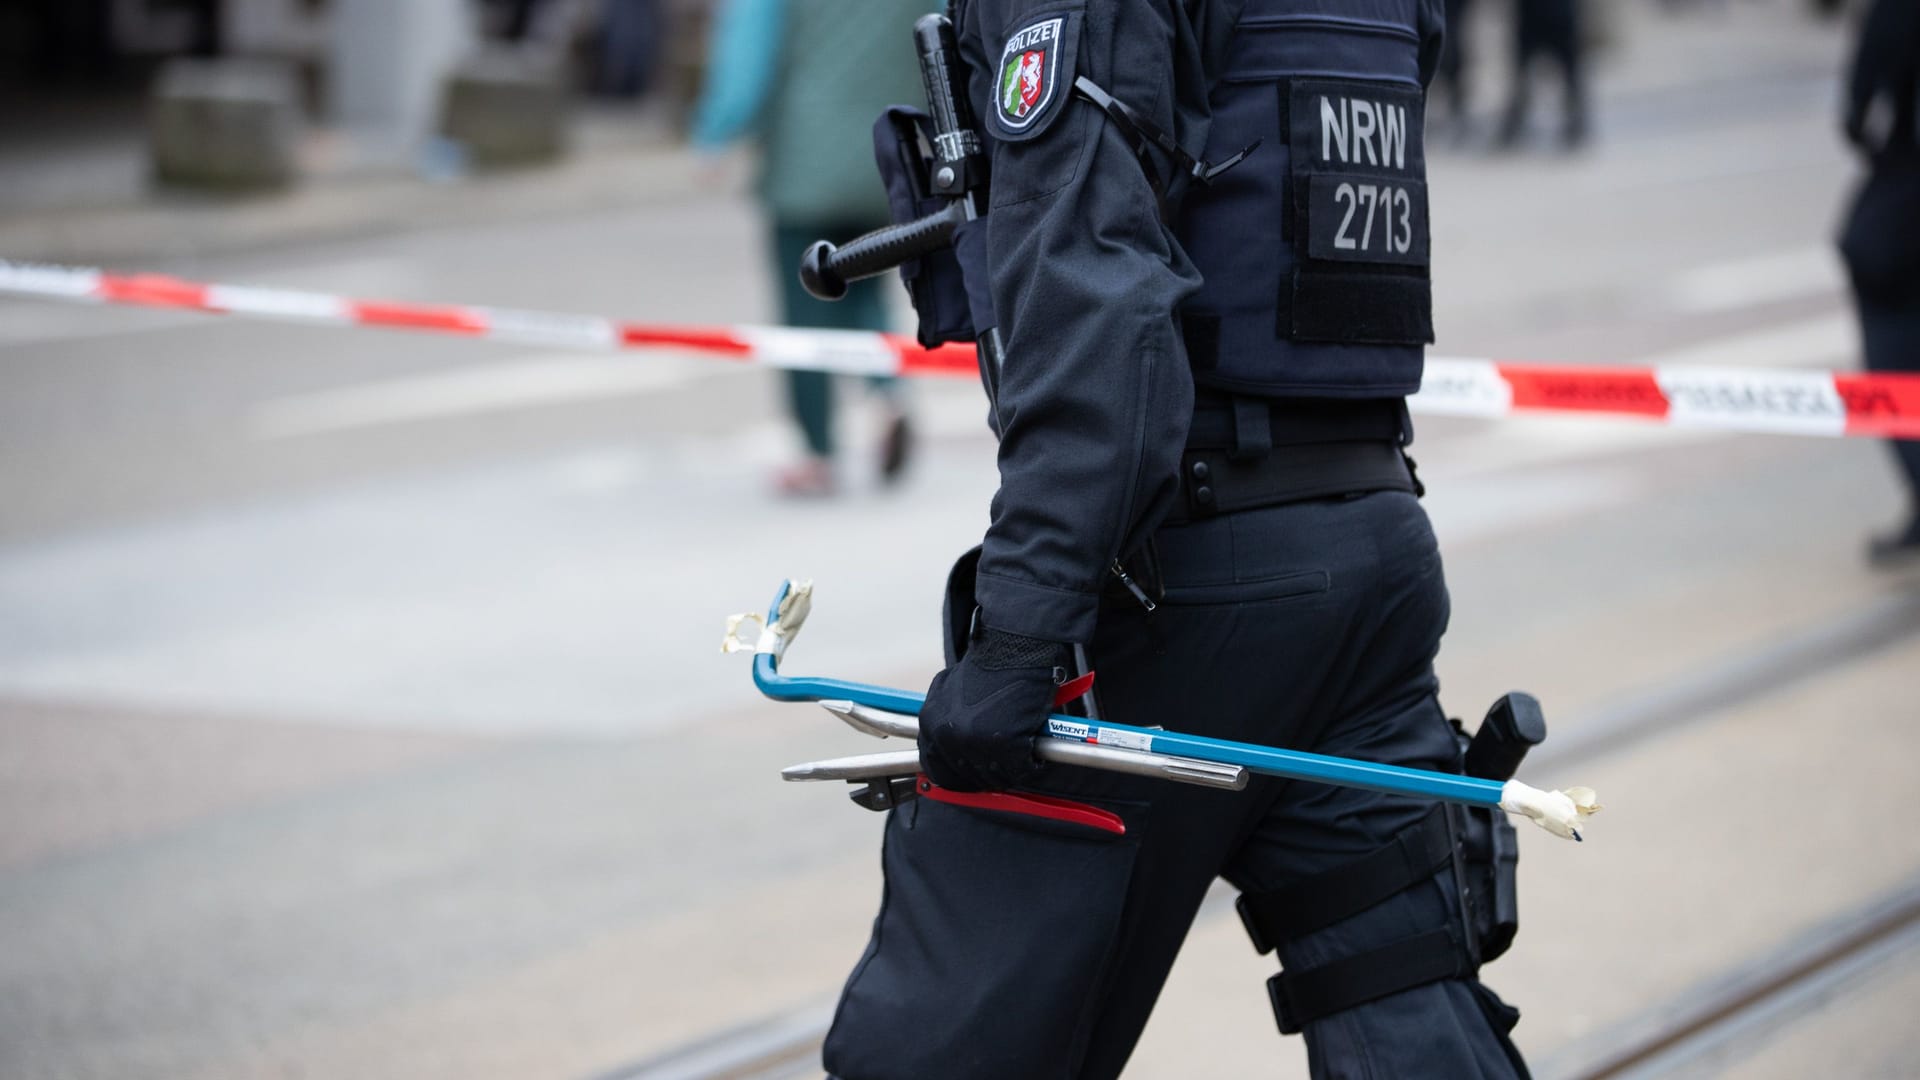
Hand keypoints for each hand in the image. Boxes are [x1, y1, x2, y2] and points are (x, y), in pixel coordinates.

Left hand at [918, 625, 1070, 791]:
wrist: (1015, 648)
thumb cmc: (991, 666)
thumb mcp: (951, 690)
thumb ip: (946, 720)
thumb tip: (949, 750)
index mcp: (931, 723)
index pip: (936, 769)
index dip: (957, 777)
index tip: (972, 777)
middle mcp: (949, 736)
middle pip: (967, 777)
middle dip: (988, 775)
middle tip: (1004, 766)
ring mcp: (975, 742)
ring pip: (994, 776)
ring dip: (1011, 770)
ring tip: (1022, 756)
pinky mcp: (1005, 744)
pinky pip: (1020, 768)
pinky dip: (1031, 764)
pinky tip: (1034, 752)